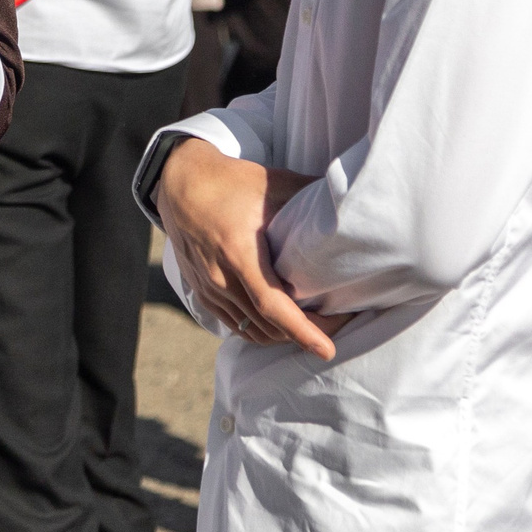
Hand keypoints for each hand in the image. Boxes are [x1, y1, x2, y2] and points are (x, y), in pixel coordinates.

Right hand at [152, 137, 343, 356]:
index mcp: (238, 253)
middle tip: (338, 325)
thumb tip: (350, 199)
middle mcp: (219, 277)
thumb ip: (310, 195)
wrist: (180, 180)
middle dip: (304, 334)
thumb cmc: (229, 181)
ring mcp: (207, 287)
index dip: (302, 331)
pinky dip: (259, 329)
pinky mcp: (201, 290)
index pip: (272, 306)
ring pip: (250, 330)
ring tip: (313, 327)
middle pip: (266, 326)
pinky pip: (233, 323)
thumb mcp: (273, 183)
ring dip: (281, 336)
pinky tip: (279, 322)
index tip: (327, 350)